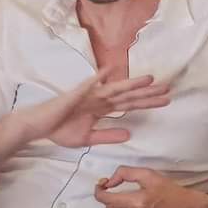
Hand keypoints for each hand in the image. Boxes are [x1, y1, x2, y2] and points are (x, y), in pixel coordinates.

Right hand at [17, 70, 170, 148]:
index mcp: (101, 109)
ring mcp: (88, 95)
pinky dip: (98, 77)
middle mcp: (98, 99)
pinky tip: (110, 68)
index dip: (147, 103)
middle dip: (147, 93)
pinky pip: (88, 85)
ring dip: (131, 84)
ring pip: (114, 89)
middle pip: (127, 96)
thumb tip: (129, 134)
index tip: (165, 101)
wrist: (39, 127)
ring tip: (150, 79)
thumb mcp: (89, 138)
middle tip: (168, 89)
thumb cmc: (60, 130)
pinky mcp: (75, 94)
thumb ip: (108, 135)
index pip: (129, 105)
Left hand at [94, 166, 207, 207]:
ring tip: (127, 204)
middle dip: (109, 201)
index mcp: (139, 201)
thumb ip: (125, 173)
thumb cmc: (171, 192)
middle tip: (116, 194)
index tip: (101, 187)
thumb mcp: (149, 175)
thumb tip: (108, 182)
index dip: (99, 192)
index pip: (106, 200)